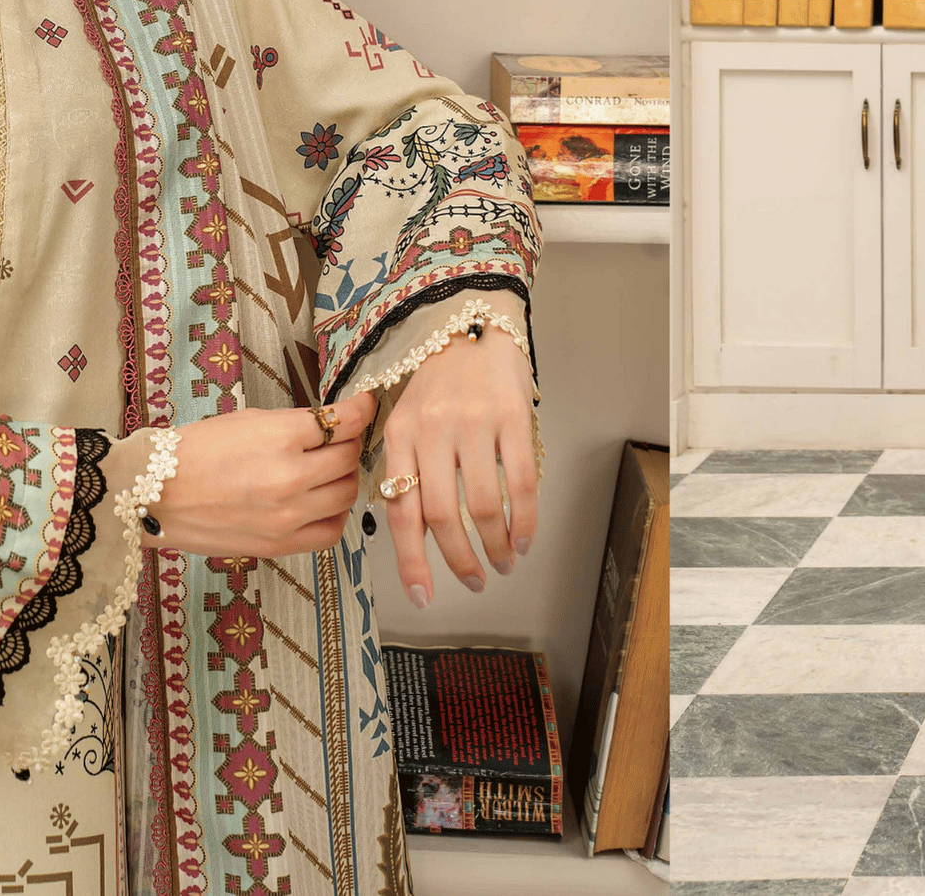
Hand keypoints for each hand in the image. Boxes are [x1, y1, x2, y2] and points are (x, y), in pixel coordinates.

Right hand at [144, 388, 376, 557]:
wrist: (157, 494)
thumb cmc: (196, 450)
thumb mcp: (248, 420)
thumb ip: (295, 424)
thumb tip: (332, 425)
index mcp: (281, 437)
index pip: (343, 421)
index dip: (361, 409)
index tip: (365, 404)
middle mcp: (290, 478)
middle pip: (349, 459)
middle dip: (350, 444)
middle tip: (341, 438)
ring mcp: (288, 516)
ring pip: (346, 495)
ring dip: (344, 478)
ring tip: (329, 470)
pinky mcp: (280, 545)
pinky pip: (330, 531)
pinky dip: (334, 514)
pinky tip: (321, 502)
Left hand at [382, 323, 537, 606]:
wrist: (471, 328)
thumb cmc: (437, 384)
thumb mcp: (406, 418)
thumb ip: (407, 467)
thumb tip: (413, 534)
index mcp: (400, 434)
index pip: (401, 509)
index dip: (411, 560)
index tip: (422, 596)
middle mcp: (432, 430)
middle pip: (443, 516)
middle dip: (459, 561)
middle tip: (472, 582)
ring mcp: (473, 423)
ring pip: (484, 506)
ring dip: (496, 546)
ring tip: (502, 563)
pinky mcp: (512, 417)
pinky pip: (520, 482)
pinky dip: (525, 520)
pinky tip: (524, 539)